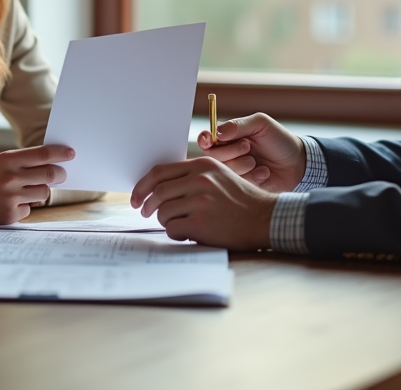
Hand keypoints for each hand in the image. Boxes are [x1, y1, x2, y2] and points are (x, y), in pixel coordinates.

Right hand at [0, 144, 73, 224]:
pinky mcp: (8, 215)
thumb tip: (53, 165)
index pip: (43, 155)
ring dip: (40, 191)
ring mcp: (10, 198)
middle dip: (60, 174)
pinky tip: (8, 203)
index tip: (71, 154)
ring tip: (25, 189)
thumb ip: (23, 162)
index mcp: (8, 160)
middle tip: (62, 173)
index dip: (61, 154)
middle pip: (50, 175)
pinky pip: (29, 208)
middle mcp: (10, 178)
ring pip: (43, 193)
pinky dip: (24, 206)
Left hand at [129, 158, 275, 249]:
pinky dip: (175, 234)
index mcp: (201, 165)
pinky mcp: (201, 222)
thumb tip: (158, 186)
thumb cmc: (240, 200)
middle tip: (145, 212)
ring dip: (165, 221)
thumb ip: (191, 176)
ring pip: (163, 212)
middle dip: (146, 205)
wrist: (264, 218)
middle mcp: (200, 180)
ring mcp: (200, 201)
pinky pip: (172, 229)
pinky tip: (187, 234)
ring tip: (178, 224)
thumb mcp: (218, 175)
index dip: (142, 185)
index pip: (159, 172)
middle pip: (157, 192)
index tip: (136, 197)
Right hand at [197, 112, 305, 191]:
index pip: (207, 139)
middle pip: (212, 156)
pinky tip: (264, 173)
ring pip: (224, 171)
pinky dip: (253, 177)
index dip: (205, 140)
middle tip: (248, 146)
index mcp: (229, 137)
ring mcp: (235, 171)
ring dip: (242, 164)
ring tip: (257, 161)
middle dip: (230, 151)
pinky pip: (238, 184)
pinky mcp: (243, 186)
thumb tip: (218, 132)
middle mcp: (228, 154)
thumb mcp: (261, 124)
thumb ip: (238, 125)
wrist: (298, 163)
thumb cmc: (279, 140)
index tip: (209, 140)